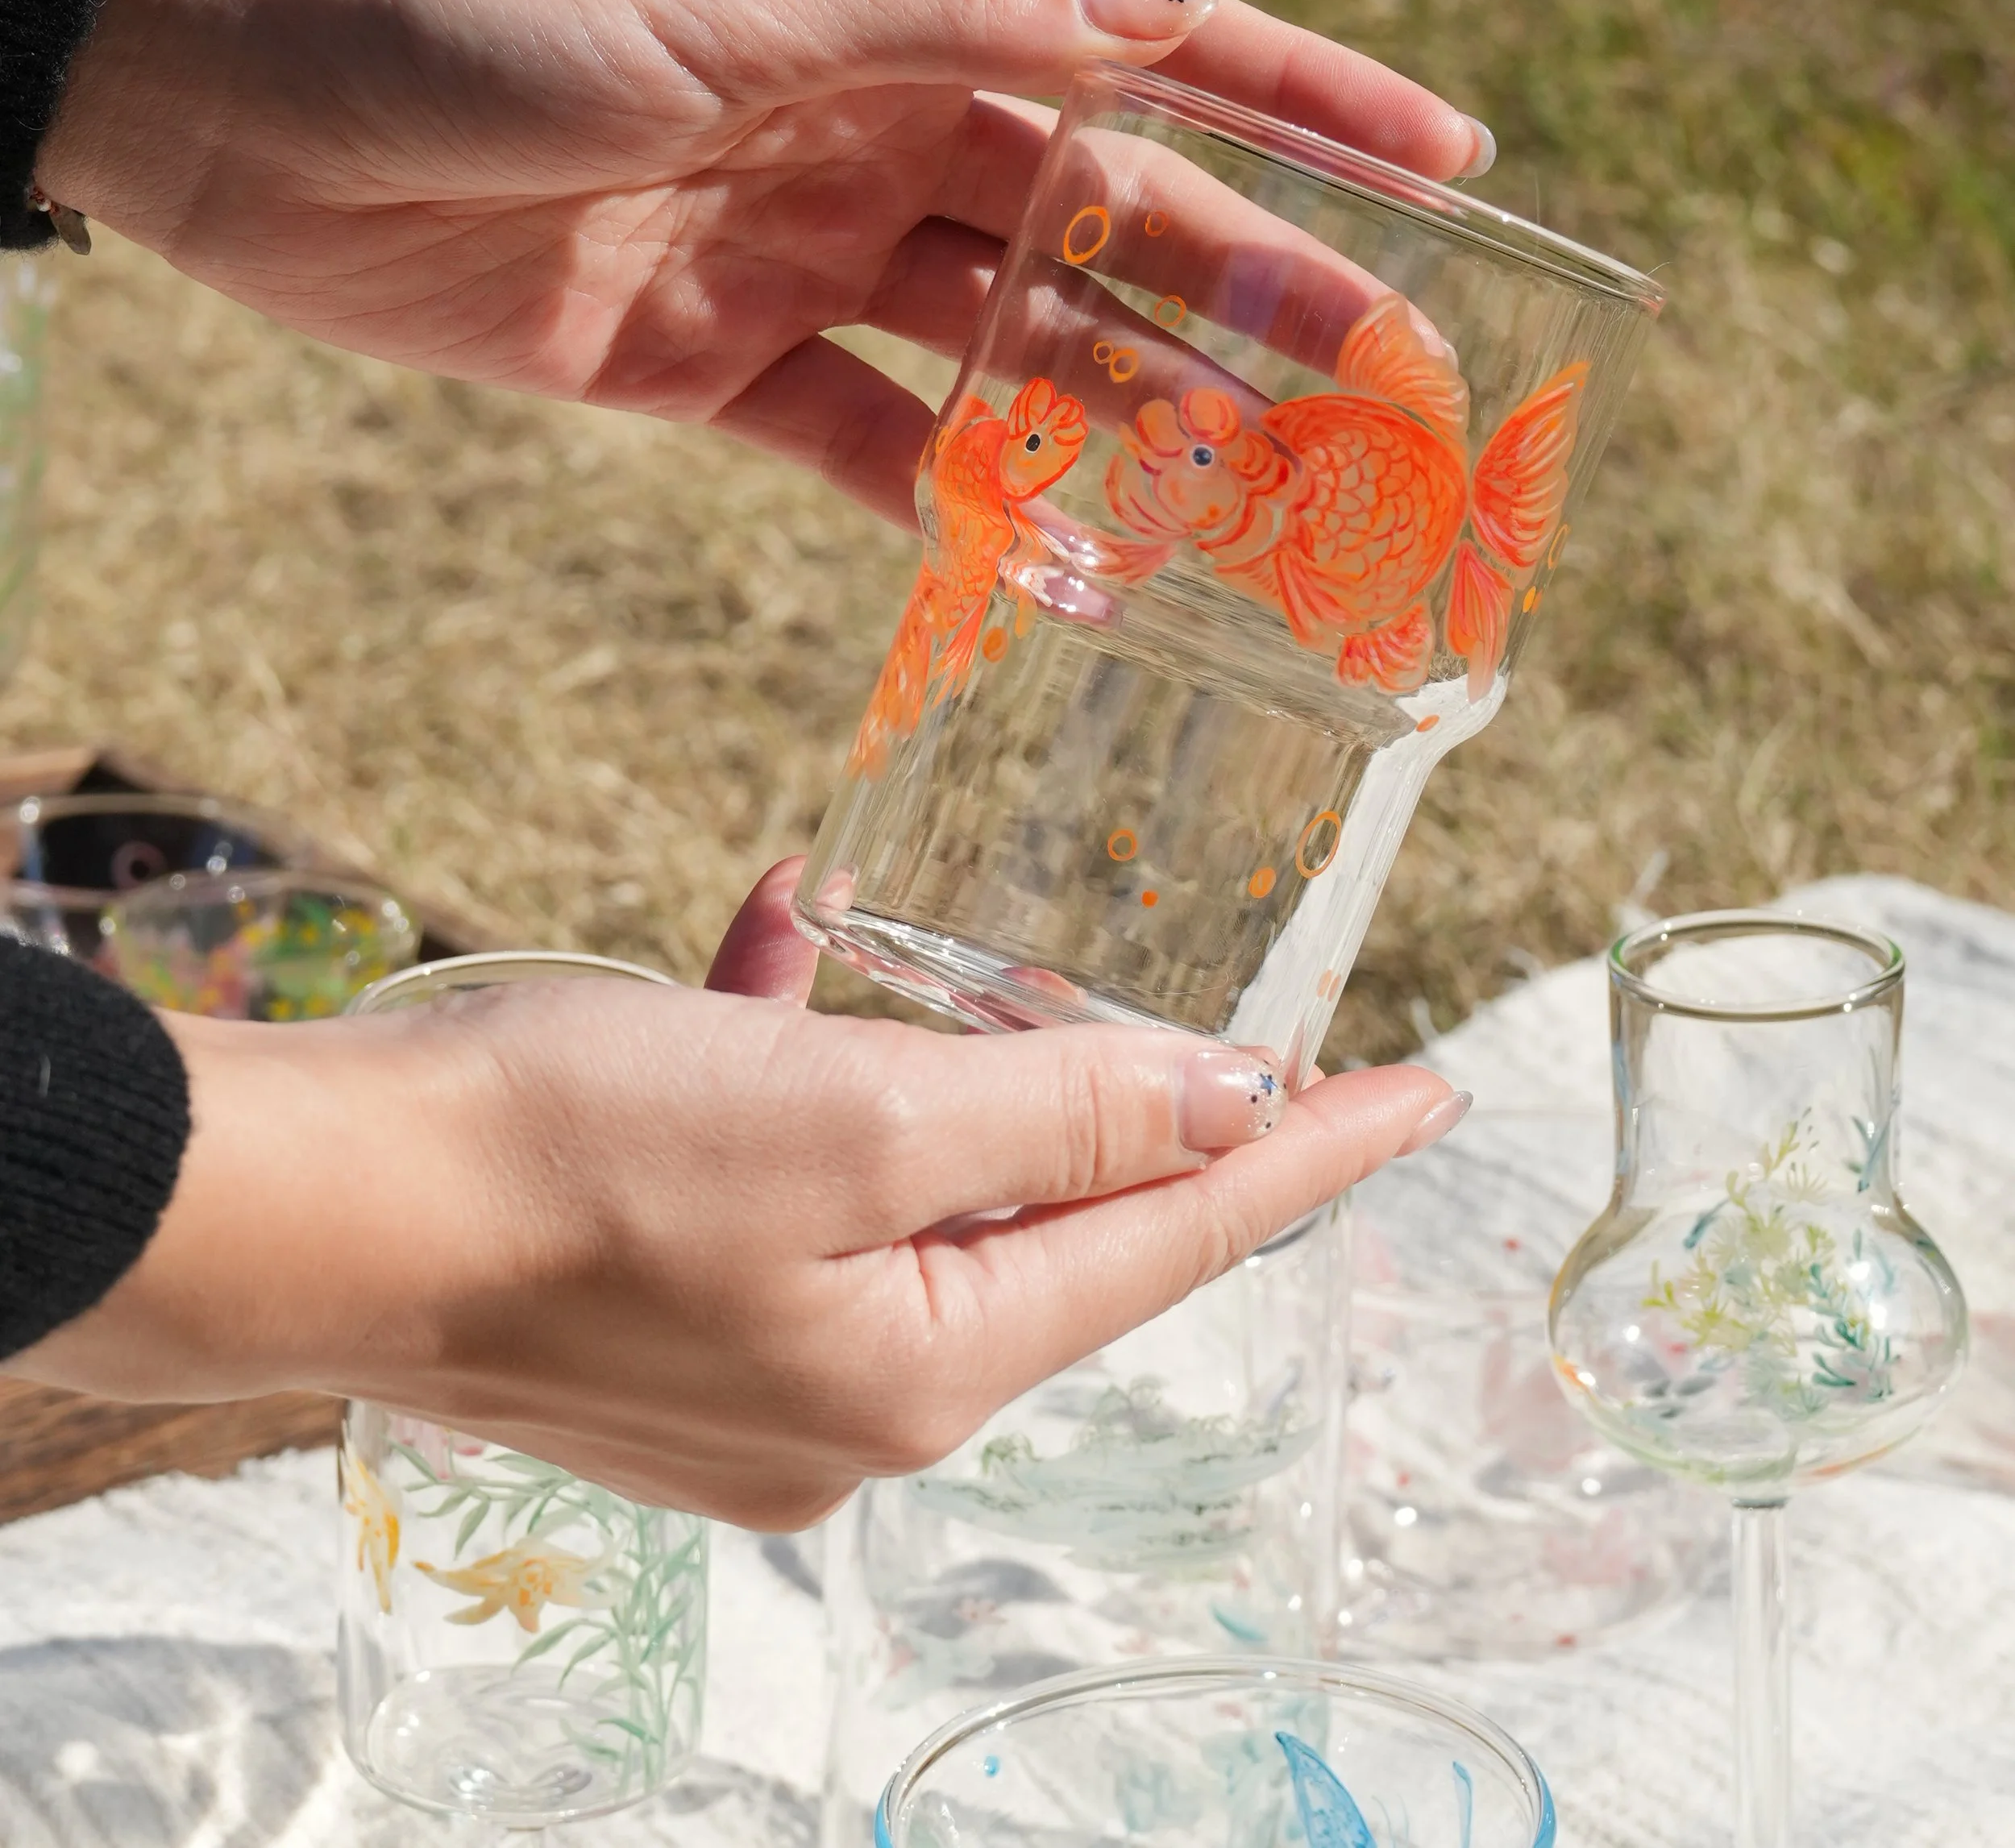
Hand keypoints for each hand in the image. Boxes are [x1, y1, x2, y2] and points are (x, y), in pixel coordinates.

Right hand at [13, 867, 1464, 1524]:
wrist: (325, 1206)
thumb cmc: (580, 1162)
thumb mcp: (862, 1119)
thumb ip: (1061, 1108)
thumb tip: (1229, 1099)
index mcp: (925, 1369)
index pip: (1179, 1241)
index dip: (1309, 1152)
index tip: (1425, 1094)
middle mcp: (853, 1394)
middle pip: (1050, 1225)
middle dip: (1132, 1111)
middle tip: (1242, 1029)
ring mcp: (749, 1357)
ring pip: (911, 1182)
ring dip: (948, 1064)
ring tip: (980, 966)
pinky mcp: (659, 1294)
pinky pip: (778, 1162)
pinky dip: (799, 1056)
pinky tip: (774, 942)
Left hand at [40, 0, 1491, 523]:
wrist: (253, 109)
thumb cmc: (481, 6)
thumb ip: (942, 11)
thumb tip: (1157, 14)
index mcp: (891, 2)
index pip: (1140, 46)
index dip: (1301, 100)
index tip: (1449, 157)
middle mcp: (869, 122)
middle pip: (1107, 220)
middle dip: (1256, 294)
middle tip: (1392, 387)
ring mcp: (797, 253)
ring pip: (1015, 346)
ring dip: (1136, 415)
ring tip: (1262, 500)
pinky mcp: (711, 370)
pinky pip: (875, 449)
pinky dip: (966, 507)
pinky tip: (1062, 567)